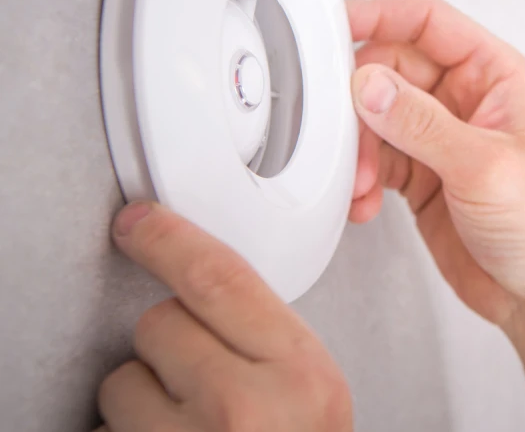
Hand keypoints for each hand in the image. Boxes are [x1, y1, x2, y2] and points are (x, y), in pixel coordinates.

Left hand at [96, 202, 350, 430]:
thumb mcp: (314, 395)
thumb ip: (272, 342)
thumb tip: (206, 293)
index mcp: (299, 376)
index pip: (220, 279)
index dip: (170, 240)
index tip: (140, 223)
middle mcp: (241, 407)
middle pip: (160, 322)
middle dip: (166, 347)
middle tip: (198, 389)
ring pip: (120, 381)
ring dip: (137, 403)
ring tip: (183, 429)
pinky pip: (101, 428)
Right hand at [346, 0, 524, 327]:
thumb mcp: (483, 167)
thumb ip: (420, 122)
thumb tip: (367, 83)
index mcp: (496, 75)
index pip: (428, 22)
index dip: (380, 15)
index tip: (335, 24)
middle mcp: (466, 99)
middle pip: (391, 69)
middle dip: (360, 101)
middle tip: (345, 132)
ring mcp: (440, 137)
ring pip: (375, 116)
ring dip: (357, 148)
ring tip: (359, 183)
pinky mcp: (420, 174)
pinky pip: (373, 158)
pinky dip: (358, 179)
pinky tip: (363, 204)